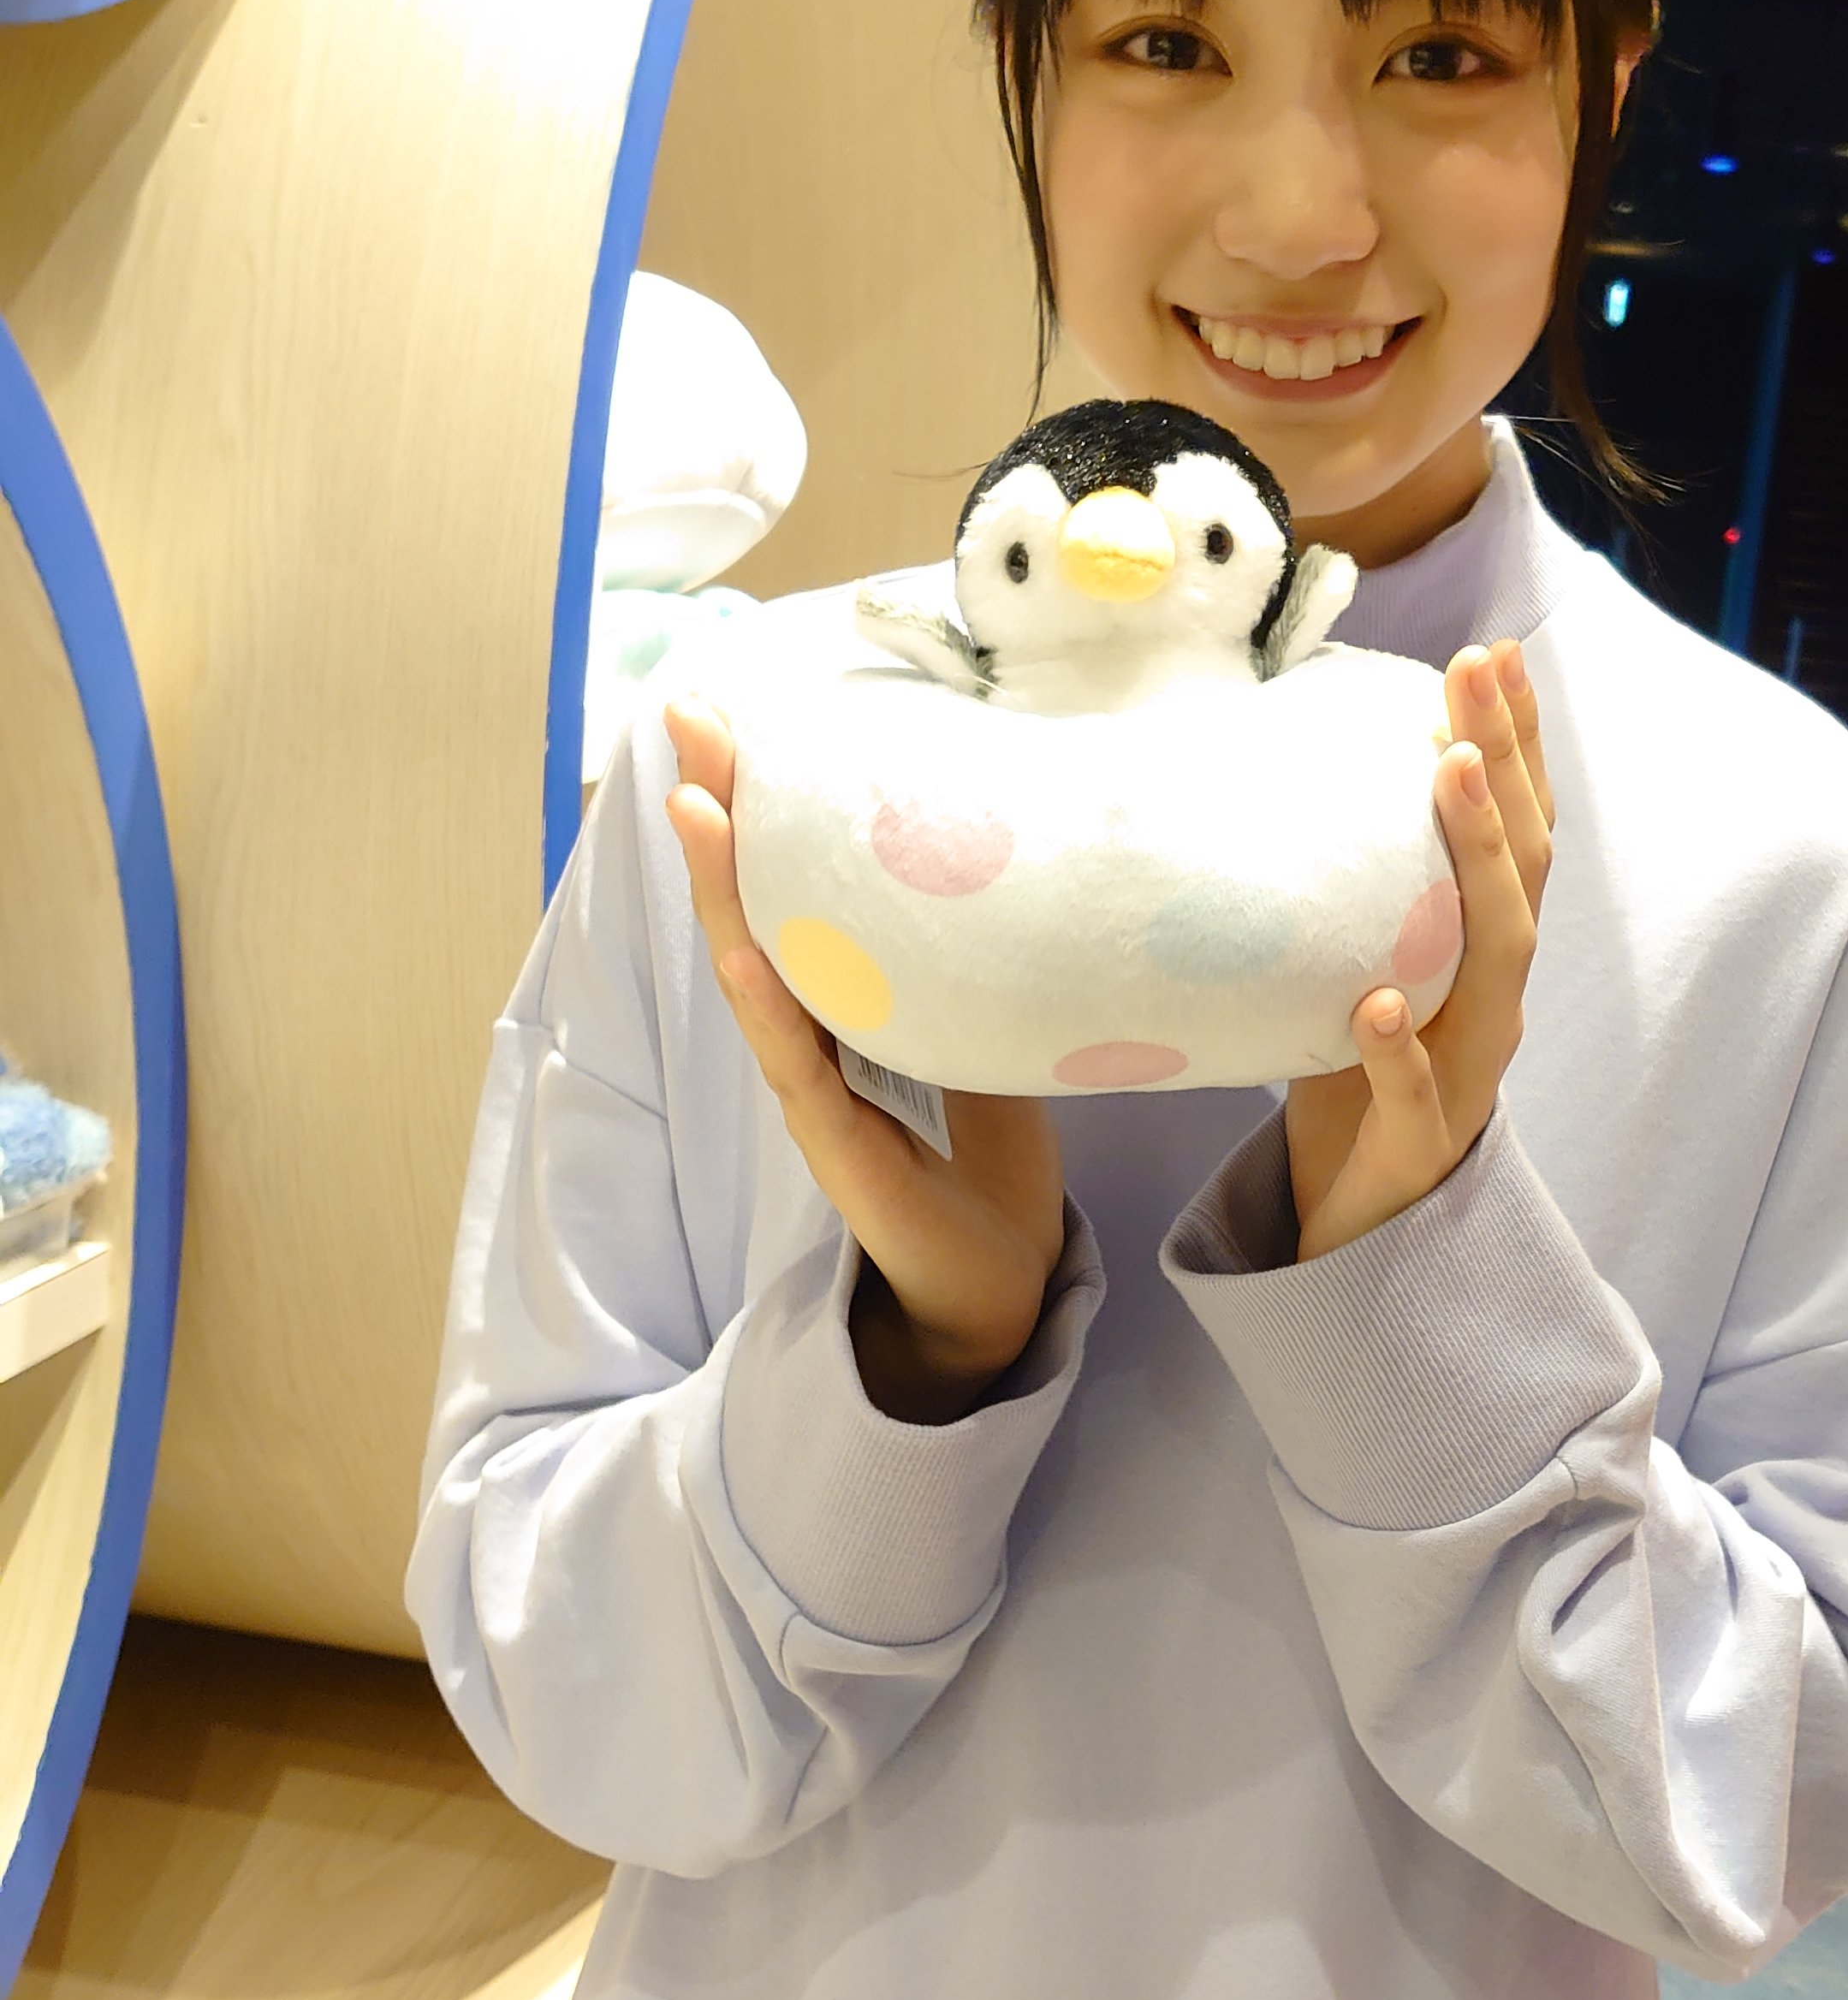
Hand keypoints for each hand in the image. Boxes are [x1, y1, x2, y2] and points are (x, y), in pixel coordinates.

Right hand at [662, 698, 1065, 1423]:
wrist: (1002, 1282)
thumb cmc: (985, 1161)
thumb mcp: (986, 1034)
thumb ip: (970, 963)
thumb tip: (1005, 863)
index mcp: (844, 1005)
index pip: (788, 889)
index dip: (759, 807)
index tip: (733, 717)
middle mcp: (812, 1038)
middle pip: (751, 909)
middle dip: (719, 814)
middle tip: (688, 719)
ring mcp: (814, 1092)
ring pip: (755, 976)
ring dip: (723, 892)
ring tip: (695, 808)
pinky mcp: (839, 1149)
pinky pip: (798, 1070)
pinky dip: (768, 1009)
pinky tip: (742, 954)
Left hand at [1284, 637, 1552, 1261]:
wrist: (1366, 1221)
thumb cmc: (1358, 1073)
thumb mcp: (1357, 960)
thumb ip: (1345, 887)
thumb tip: (1272, 771)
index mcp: (1482, 948)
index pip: (1516, 829)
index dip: (1514, 742)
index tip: (1494, 654)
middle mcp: (1495, 995)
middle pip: (1520, 867)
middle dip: (1505, 760)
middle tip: (1477, 671)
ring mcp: (1472, 1066)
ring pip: (1495, 956)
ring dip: (1477, 858)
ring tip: (1451, 774)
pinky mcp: (1423, 1138)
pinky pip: (1420, 1090)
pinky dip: (1401, 1046)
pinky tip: (1376, 1003)